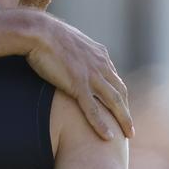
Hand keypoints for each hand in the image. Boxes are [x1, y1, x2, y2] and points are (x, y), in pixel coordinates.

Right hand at [27, 13, 132, 141]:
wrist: (38, 32)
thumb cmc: (46, 37)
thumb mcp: (69, 44)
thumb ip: (76, 55)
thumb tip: (70, 61)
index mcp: (99, 55)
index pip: (115, 80)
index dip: (120, 97)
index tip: (120, 110)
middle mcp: (100, 65)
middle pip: (120, 93)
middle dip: (126, 112)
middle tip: (130, 128)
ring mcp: (91, 75)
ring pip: (113, 102)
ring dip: (123, 120)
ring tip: (128, 135)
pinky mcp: (78, 84)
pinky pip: (93, 109)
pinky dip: (101, 124)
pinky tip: (108, 137)